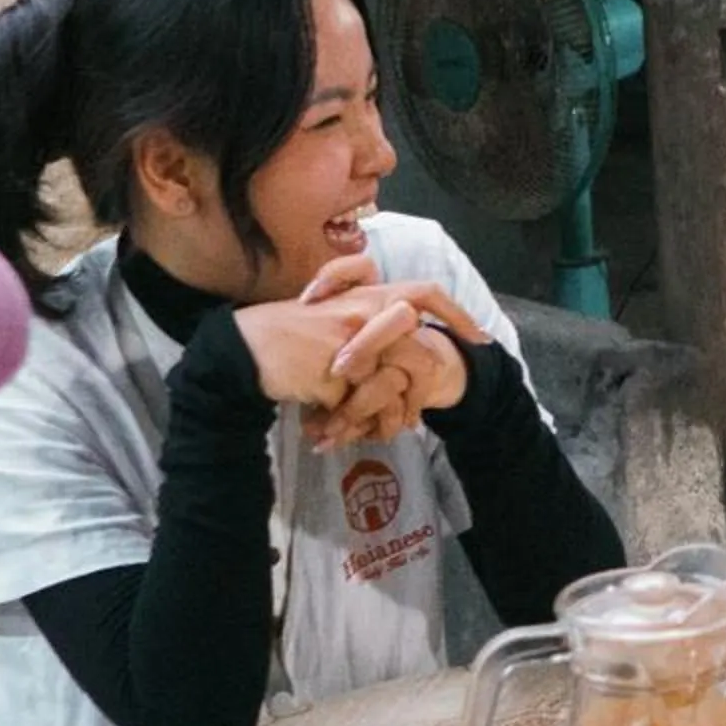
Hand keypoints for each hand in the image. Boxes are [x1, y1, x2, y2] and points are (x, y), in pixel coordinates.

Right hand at [235, 256, 488, 428]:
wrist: (246, 350)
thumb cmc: (289, 336)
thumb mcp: (336, 317)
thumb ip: (371, 328)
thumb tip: (410, 340)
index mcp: (368, 295)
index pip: (426, 293)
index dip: (457, 315)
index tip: (479, 340)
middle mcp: (365, 313)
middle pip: (421, 354)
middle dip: (421, 392)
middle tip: (417, 417)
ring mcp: (353, 344)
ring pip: (394, 387)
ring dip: (388, 416)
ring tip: (382, 432)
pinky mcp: (336, 375)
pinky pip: (361, 408)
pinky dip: (355, 425)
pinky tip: (337, 433)